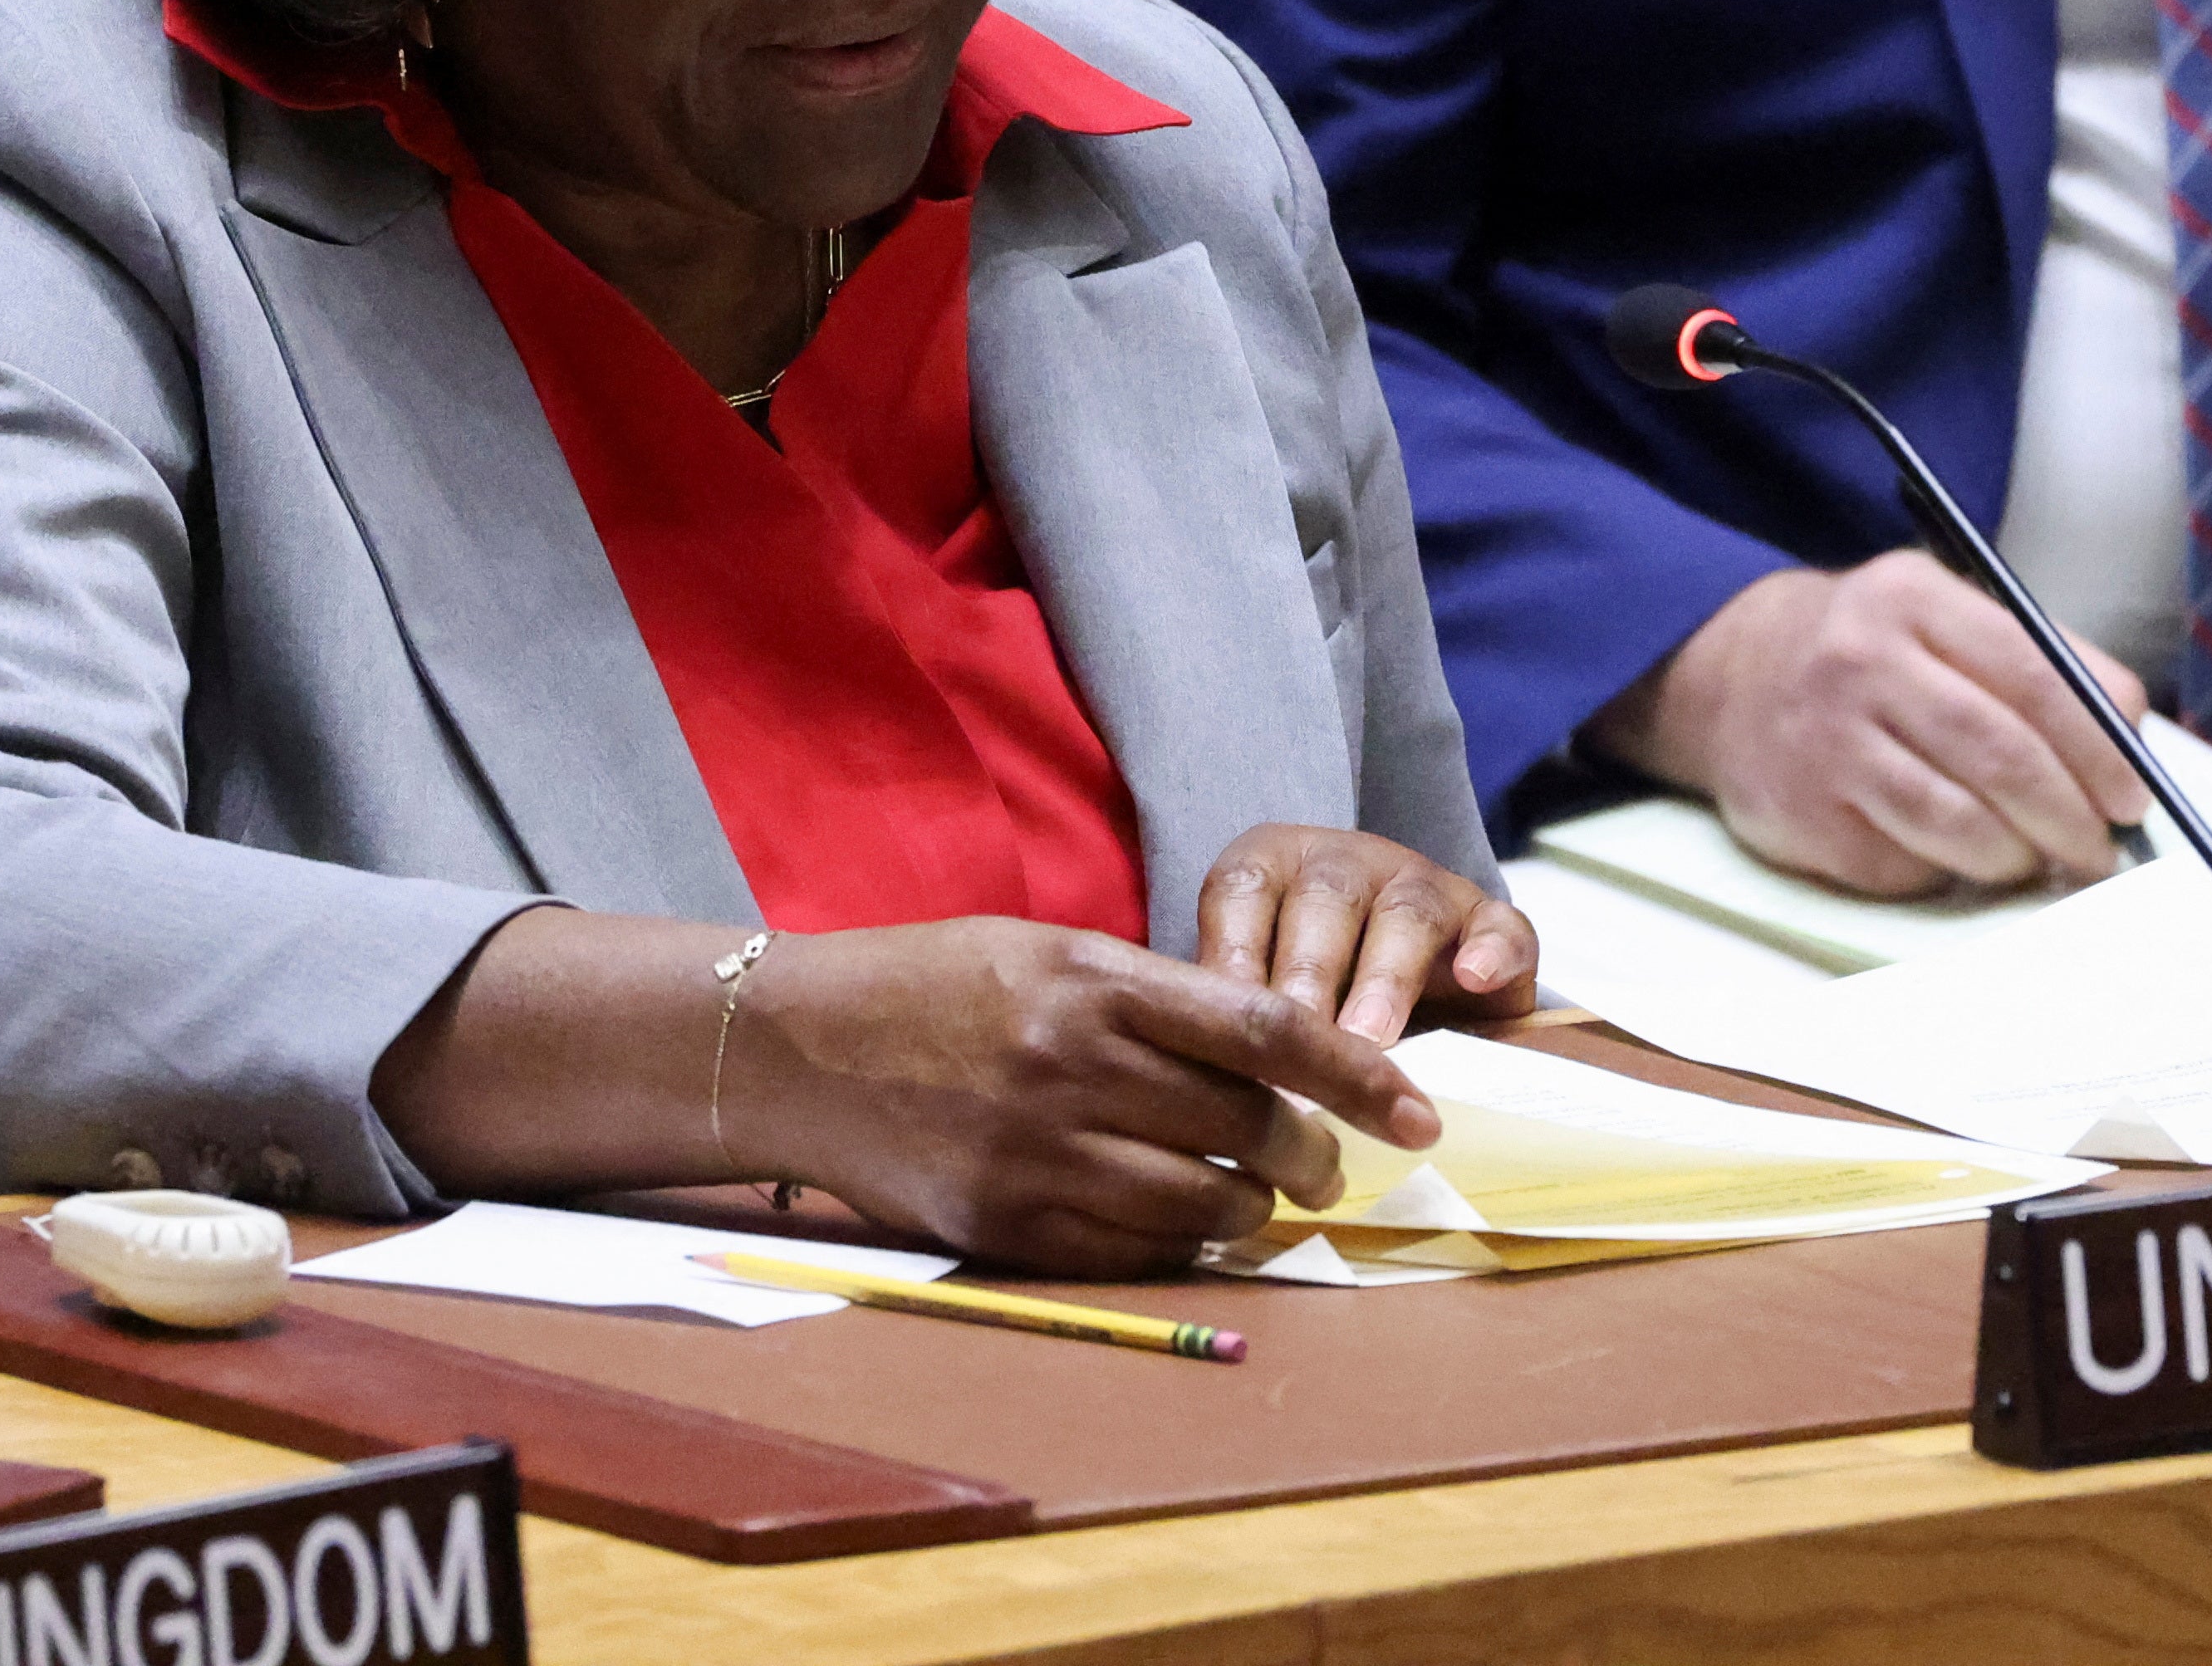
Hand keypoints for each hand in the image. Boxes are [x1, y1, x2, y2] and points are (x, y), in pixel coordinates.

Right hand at [726, 917, 1442, 1274]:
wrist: (794, 1047)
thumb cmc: (936, 986)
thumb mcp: (1052, 956)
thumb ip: (1158, 1004)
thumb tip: (1275, 1066)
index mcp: (1096, 980)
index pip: (1268, 1030)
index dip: (1359, 1076)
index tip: (1417, 1113)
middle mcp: (1073, 1065)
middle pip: (1247, 1127)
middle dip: (1309, 1156)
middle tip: (1324, 1167)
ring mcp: (1036, 1152)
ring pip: (1203, 1203)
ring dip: (1249, 1210)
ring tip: (1250, 1198)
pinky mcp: (1003, 1223)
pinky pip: (1132, 1254)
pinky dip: (1177, 1249)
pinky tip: (1177, 1227)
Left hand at [1196, 824, 1536, 1043]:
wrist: (1405, 992)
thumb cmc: (1306, 998)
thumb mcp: (1258, 994)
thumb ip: (1232, 1019)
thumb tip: (1198, 1080)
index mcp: (1272, 869)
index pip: (1241, 891)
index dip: (1233, 959)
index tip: (1224, 1028)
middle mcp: (1346, 865)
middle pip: (1324, 905)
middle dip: (1308, 982)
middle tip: (1298, 1055)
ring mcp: (1423, 886)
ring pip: (1406, 915)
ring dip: (1386, 979)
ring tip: (1371, 1041)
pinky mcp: (1490, 920)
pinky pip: (1500, 924)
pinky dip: (1492, 950)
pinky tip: (1476, 982)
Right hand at [1585, 555, 2151, 896]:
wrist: (1733, 678)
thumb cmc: (1872, 654)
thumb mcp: (1945, 615)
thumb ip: (2037, 661)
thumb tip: (2128, 739)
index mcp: (1913, 597)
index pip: (2034, 674)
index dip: (2098, 746)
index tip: (2131, 795)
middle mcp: (1861, 661)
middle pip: (1999, 754)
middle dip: (2068, 815)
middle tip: (2099, 849)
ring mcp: (1826, 741)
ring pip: (1955, 822)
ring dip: (2015, 855)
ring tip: (2034, 858)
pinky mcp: (1802, 814)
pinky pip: (1902, 863)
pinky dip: (1945, 870)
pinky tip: (1952, 854)